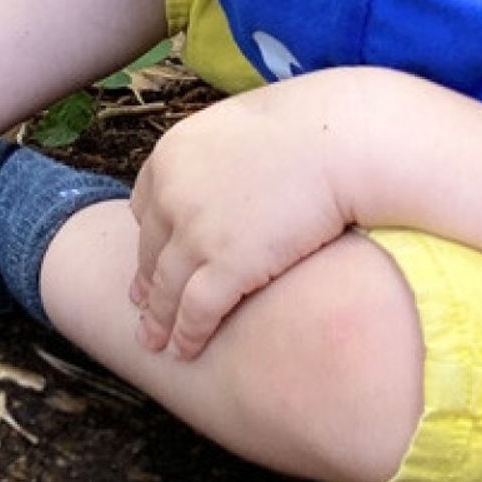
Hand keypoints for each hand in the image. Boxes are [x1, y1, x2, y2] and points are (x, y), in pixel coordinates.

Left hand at [130, 75, 356, 359]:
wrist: (339, 140)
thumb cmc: (309, 130)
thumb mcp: (241, 130)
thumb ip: (219, 156)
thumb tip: (229, 172)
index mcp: (171, 156)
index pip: (145, 205)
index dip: (148, 236)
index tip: (148, 260)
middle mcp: (172, 193)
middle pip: (151, 248)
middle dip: (146, 280)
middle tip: (141, 307)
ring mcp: (196, 230)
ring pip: (166, 287)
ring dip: (159, 319)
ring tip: (154, 342)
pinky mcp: (227, 263)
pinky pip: (197, 309)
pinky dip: (188, 334)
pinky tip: (185, 352)